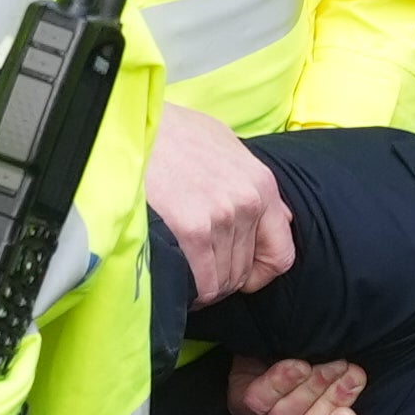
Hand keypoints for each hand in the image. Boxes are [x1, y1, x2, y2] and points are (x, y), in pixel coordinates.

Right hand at [145, 106, 293, 302]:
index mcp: (262, 184)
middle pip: (246, 270)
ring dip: (206, 286)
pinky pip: (202, 281)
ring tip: (186, 279)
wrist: (133, 122)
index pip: (282, 254)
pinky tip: (178, 284)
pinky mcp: (192, 227)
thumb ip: (250, 183)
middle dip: (224, 279)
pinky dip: (192, 292)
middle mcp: (248, 202)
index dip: (260, 273)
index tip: (241, 276)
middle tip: (200, 276)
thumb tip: (276, 214)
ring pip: (223, 279)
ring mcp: (222, 216)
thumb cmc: (173, 133)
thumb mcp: (224, 145)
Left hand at [226, 353, 362, 414]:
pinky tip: (299, 366)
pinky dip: (281, 383)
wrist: (288, 341)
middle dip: (332, 403)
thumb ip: (356, 398)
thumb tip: (363, 395)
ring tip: (334, 364)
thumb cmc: (326, 367)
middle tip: (351, 374)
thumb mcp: (348, 384)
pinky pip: (257, 401)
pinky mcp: (239, 403)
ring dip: (313, 388)